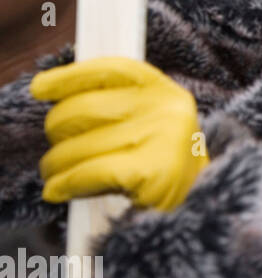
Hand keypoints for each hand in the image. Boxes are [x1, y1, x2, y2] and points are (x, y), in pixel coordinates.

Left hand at [30, 58, 209, 211]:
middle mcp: (168, 109)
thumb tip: (59, 100)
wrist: (205, 207)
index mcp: (166, 91)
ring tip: (54, 175)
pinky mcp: (153, 171)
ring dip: (56, 165)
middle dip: (57, 133)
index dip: (70, 76)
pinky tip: (58, 190)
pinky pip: (89, 172)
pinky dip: (67, 183)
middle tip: (55, 152)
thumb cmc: (165, 165)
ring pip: (80, 146)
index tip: (41, 88)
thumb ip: (118, 107)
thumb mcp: (152, 125)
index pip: (111, 70)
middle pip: (84, 109)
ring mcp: (163, 139)